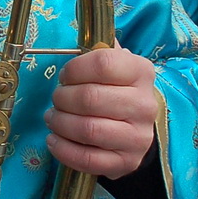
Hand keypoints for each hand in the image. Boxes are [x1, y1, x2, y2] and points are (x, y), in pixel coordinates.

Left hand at [45, 42, 157, 178]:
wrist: (137, 130)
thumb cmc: (118, 91)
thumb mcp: (116, 66)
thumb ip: (100, 51)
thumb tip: (87, 36)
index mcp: (141, 72)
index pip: (103, 63)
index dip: (74, 69)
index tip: (65, 76)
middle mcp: (144, 105)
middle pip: (90, 98)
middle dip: (62, 98)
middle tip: (57, 99)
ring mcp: (138, 137)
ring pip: (88, 130)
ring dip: (60, 123)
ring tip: (53, 118)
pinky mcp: (126, 162)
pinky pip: (88, 160)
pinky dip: (63, 150)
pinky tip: (54, 140)